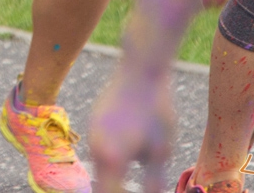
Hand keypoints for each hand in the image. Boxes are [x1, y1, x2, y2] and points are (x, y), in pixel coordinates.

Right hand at [90, 67, 176, 192]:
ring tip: (139, 161)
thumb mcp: (160, 151)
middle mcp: (95, 147)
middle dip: (118, 188)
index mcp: (111, 159)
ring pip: (102, 162)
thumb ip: (153, 181)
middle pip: (102, 181)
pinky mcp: (95, 119)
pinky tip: (134, 140)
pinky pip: (101, 145)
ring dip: (117, 171)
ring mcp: (93, 131)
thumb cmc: (155, 112)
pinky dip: (114, 153)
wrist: (141, 71)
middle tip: (138, 187)